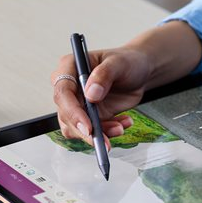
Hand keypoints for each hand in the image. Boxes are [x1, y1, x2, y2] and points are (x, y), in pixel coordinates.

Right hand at [50, 21, 201, 148]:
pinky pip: (94, 132)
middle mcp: (71, 88)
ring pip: (77, 128)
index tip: (87, 126)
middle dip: (86, 131)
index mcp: (70, 68)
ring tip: (121, 127)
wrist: (139, 72)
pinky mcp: (91, 116)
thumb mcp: (118, 63)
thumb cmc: (127, 61)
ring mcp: (80, 104)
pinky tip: (124, 122)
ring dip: (99, 133)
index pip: (62, 93)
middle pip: (66, 115)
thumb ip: (104, 75)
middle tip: (104, 141)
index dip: (72, 112)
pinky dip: (109, 132)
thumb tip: (91, 95)